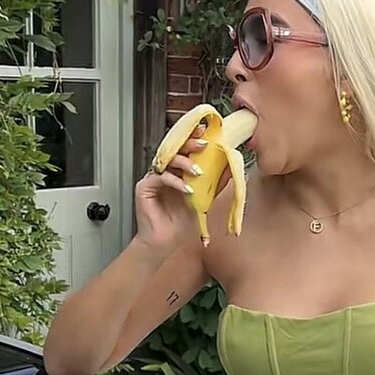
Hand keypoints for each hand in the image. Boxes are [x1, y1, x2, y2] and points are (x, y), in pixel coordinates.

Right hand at [134, 122, 231, 255]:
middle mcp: (164, 171)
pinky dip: (174, 181)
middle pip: (175, 149)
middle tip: (204, 144)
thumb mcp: (204, 200)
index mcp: (177, 171)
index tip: (206, 132)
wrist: (165, 242)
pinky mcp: (144, 187)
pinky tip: (186, 188)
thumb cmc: (181, 223)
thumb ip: (215, 184)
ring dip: (184, 163)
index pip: (185, 150)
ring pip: (167, 160)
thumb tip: (230, 169)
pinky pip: (160, 177)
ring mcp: (153, 178)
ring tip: (198, 172)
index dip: (193, 138)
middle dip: (189, 144)